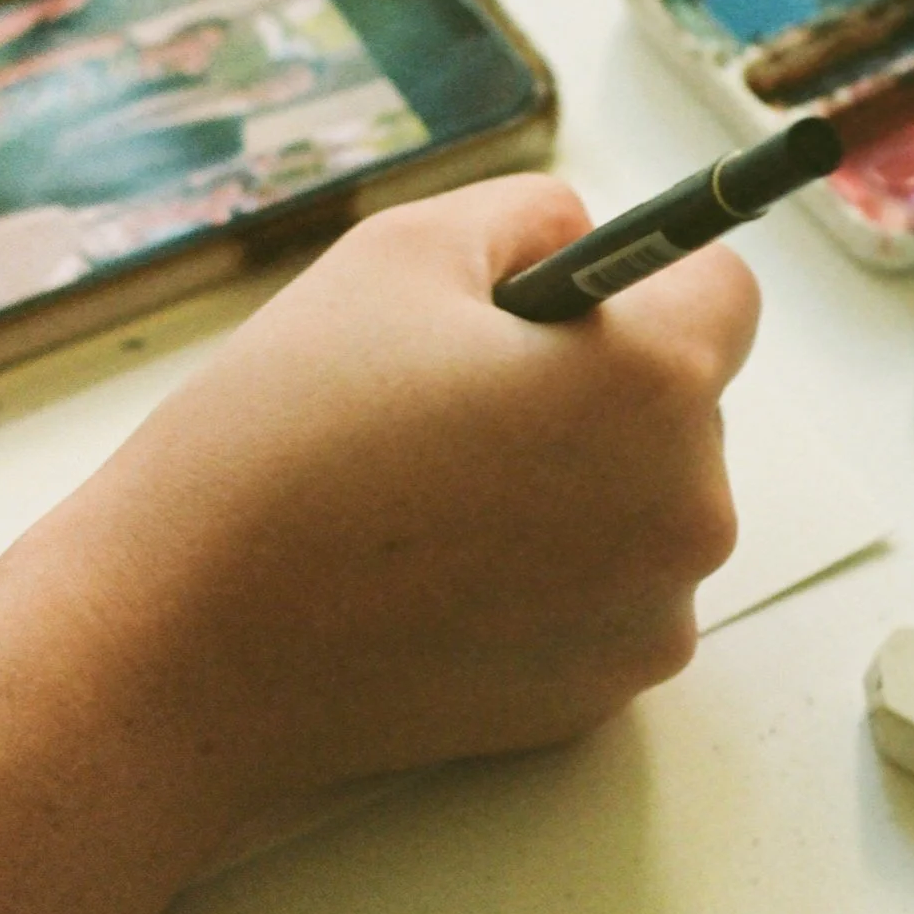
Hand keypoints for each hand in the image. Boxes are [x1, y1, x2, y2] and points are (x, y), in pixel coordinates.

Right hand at [0, 172, 758, 844]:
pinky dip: (547, 580)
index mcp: (654, 388)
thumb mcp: (398, 254)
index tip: (564, 300)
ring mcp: (649, 620)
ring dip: (577, 487)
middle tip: (453, 403)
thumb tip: (581, 234)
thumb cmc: (281, 441)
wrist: (189, 646)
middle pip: (685, 408)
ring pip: (645, 508)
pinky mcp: (598, 699)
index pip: (725, 292)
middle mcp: (687, 513)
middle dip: (597, 389)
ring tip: (427, 494)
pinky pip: (605, 599)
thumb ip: (528, 214)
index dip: (642, 279)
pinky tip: (431, 575)